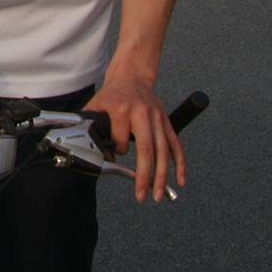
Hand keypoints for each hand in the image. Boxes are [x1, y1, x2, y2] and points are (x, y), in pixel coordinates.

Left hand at [85, 73, 185, 203]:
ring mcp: (158, 118)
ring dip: (162, 175)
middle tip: (142, 195)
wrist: (132, 76)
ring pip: (163, 151)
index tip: (114, 155)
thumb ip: (92, 127)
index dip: (117, 151)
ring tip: (157, 194)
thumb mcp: (97, 105)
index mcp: (122, 109)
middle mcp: (142, 114)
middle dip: (145, 175)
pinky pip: (176, 145)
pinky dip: (179, 164)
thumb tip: (91, 150)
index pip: (121, 140)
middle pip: (146, 149)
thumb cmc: (113, 94)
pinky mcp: (167, 122)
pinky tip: (180, 180)